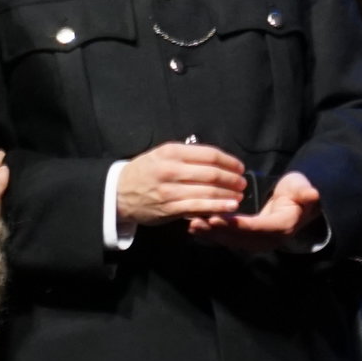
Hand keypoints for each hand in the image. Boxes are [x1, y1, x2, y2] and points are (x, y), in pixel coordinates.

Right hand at [117, 141, 248, 229]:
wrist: (119, 192)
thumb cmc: (146, 172)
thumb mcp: (162, 154)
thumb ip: (187, 155)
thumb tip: (217, 159)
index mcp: (171, 152)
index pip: (209, 154)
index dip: (229, 162)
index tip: (239, 168)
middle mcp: (171, 169)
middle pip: (212, 173)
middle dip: (232, 179)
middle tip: (242, 183)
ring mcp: (170, 190)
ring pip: (208, 191)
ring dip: (229, 194)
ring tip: (239, 195)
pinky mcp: (170, 208)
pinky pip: (199, 207)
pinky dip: (218, 207)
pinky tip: (230, 207)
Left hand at [187, 170, 322, 252]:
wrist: (298, 203)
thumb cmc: (298, 192)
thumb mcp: (303, 189)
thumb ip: (305, 192)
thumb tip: (313, 193)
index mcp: (281, 226)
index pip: (256, 227)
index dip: (236, 224)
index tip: (217, 218)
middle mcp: (268, 239)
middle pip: (239, 238)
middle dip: (217, 231)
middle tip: (196, 222)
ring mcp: (257, 242)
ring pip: (231, 240)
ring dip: (211, 234)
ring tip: (192, 224)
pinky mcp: (248, 239)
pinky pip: (228, 238)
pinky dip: (212, 234)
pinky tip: (195, 227)